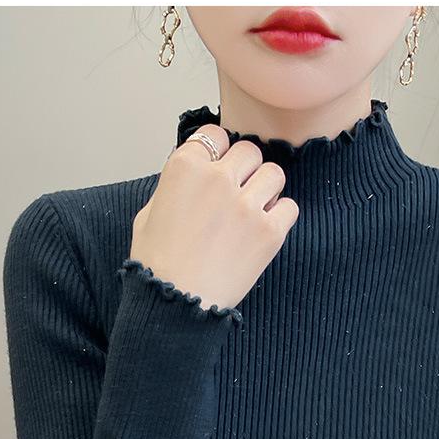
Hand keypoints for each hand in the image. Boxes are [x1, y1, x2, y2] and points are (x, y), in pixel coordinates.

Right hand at [129, 125, 299, 311]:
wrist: (177, 303)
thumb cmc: (158, 264)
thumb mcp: (149, 213)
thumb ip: (175, 185)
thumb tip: (193, 174)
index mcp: (184, 167)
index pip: (215, 134)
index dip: (218, 152)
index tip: (218, 169)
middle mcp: (217, 179)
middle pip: (249, 151)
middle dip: (245, 169)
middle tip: (238, 193)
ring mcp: (246, 205)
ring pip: (274, 174)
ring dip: (265, 189)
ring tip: (253, 210)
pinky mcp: (268, 232)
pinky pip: (289, 207)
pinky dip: (280, 216)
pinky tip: (263, 229)